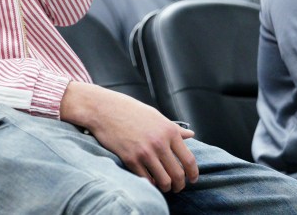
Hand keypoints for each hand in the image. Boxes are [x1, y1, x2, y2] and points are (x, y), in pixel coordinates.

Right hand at [61, 81, 197, 192]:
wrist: (104, 109)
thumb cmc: (130, 110)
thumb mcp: (155, 116)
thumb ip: (174, 128)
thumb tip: (191, 135)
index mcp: (169, 131)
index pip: (189, 160)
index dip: (193, 174)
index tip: (192, 179)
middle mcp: (159, 142)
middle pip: (178, 174)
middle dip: (179, 185)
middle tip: (178, 187)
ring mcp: (144, 152)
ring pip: (164, 181)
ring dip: (166, 187)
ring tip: (164, 186)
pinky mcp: (130, 159)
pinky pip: (146, 179)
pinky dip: (150, 183)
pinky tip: (149, 179)